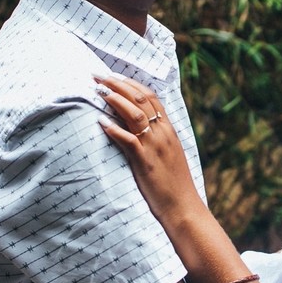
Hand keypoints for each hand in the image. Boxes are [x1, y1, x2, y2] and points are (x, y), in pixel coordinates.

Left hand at [95, 76, 203, 225]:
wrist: (183, 207)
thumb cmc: (173, 184)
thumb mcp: (169, 154)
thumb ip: (157, 138)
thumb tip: (139, 126)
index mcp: (169, 129)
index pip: (150, 96)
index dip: (130, 83)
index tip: (113, 76)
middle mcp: (163, 133)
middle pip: (140, 99)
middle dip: (117, 84)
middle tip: (98, 76)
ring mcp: (154, 146)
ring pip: (134, 114)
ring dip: (115, 99)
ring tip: (98, 91)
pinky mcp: (145, 161)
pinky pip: (128, 140)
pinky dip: (114, 129)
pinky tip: (101, 121)